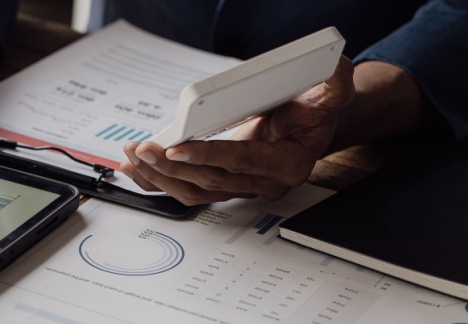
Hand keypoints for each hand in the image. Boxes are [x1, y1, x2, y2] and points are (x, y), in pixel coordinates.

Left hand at [120, 56, 355, 204]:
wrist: (312, 125)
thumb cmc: (315, 110)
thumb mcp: (331, 93)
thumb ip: (335, 84)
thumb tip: (334, 69)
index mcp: (288, 164)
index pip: (241, 163)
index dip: (208, 157)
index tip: (177, 149)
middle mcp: (263, 182)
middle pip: (210, 182)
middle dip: (171, 167)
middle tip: (143, 150)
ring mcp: (241, 186)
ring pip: (194, 192)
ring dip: (159, 177)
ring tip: (132, 158)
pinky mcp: (223, 183)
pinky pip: (187, 189)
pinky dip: (158, 181)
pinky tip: (135, 169)